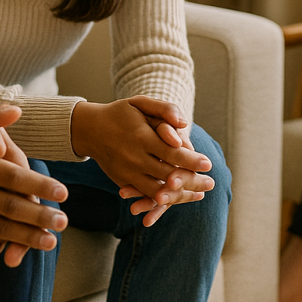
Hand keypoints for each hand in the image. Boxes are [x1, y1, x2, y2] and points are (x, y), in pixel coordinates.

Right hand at [71, 96, 213, 223]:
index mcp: (140, 137)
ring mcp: (127, 173)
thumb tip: (184, 124)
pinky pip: (145, 195)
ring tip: (200, 193)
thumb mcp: (140, 103)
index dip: (191, 160)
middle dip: (192, 180)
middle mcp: (133, 158)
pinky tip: (179, 197)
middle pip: (168, 175)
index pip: (170, 153)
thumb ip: (164, 109)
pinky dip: (163, 199)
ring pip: (158, 190)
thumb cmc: (120, 113)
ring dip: (180, 194)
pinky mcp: (122, 182)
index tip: (208, 163)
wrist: (90, 130)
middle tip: (211, 182)